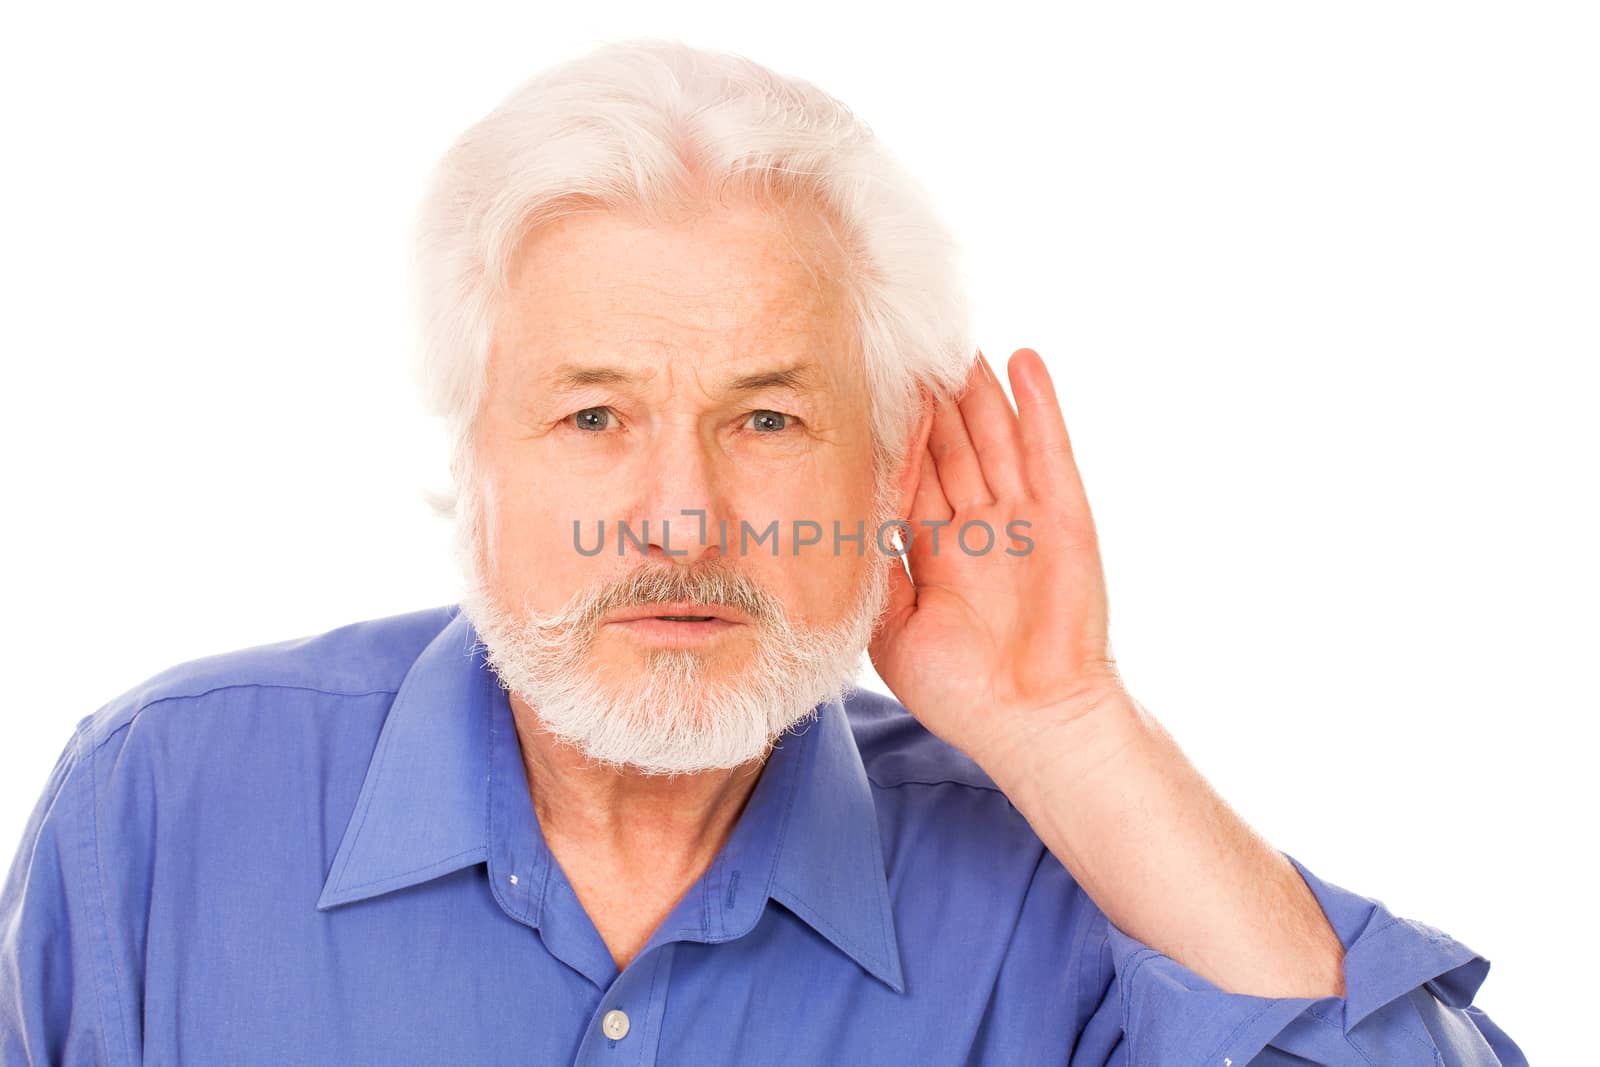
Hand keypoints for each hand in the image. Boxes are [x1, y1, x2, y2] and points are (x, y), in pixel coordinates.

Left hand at [868, 348, 1129, 773]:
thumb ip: (874, 570)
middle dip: (931, 398)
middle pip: (951, 445)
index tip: (865, 385)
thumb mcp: (891, 629)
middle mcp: (977, 526)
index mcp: (935, 550)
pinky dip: (1038, 407)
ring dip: (977, 390)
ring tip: (957, 340)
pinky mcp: (1063, 517)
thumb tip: (842, 517)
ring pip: (994, 437)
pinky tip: (1022, 363)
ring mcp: (1022, 518)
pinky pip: (1048, 452)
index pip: (909, 476)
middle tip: (909, 343)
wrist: (1031, 722)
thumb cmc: (960, 690)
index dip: (892, 435)